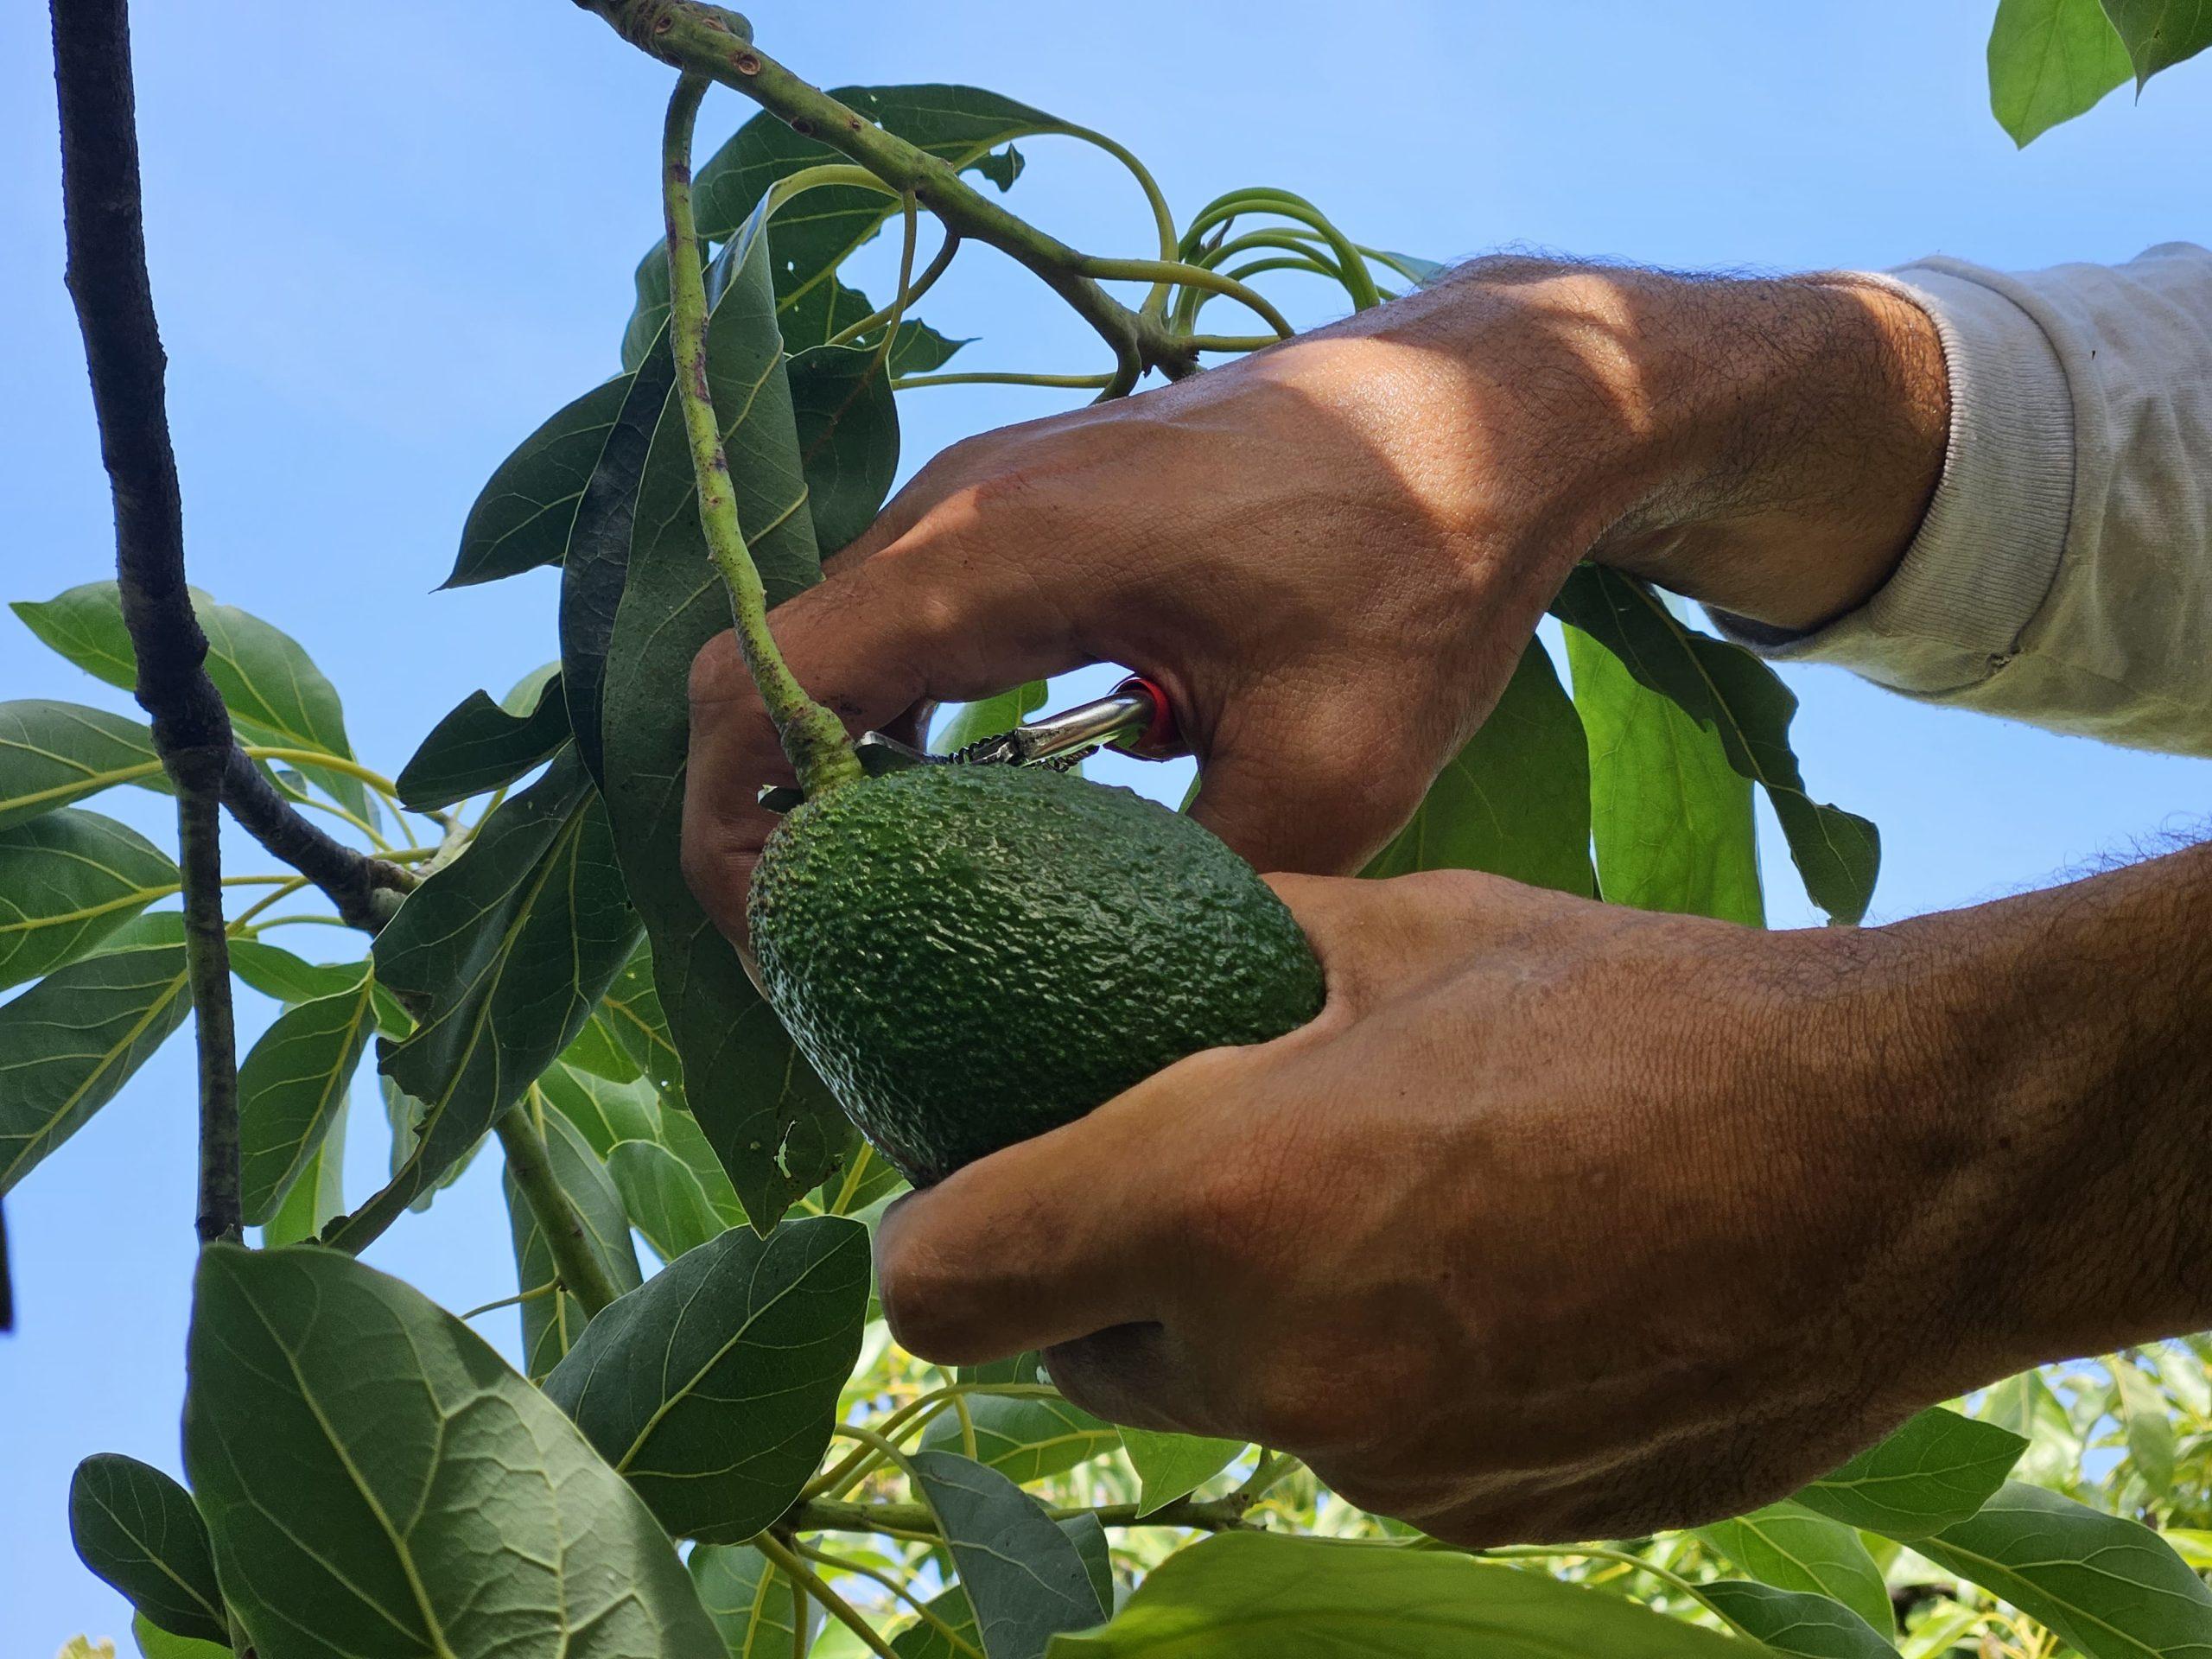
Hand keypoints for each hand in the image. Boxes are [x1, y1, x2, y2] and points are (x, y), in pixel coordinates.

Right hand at [684, 261, 1946, 944]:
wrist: (1488, 406)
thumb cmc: (1419, 563)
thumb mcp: (1329, 771)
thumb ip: (1193, 895)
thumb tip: (1103, 1002)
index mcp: (994, 558)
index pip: (757, 691)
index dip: (731, 836)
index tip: (793, 951)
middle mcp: (957, 509)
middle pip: (770, 675)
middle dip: (780, 832)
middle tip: (852, 962)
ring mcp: (990, 493)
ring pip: (838, 651)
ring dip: (847, 783)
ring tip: (914, 910)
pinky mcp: (1034, 504)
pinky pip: (910, 623)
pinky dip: (910, 729)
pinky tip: (992, 820)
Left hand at [872, 859, 2211, 1545]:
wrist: (1894, 1167)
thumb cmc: (1647, 1016)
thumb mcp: (1414, 925)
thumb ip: (1231, 946)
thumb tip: (1133, 937)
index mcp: (1229, 1198)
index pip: (945, 1282)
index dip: (936, 1234)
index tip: (973, 1184)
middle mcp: (1281, 1364)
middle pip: (1076, 1354)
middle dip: (1098, 1274)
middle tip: (1193, 1171)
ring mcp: (1380, 1467)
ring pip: (1227, 1400)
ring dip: (1250, 1322)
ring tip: (1380, 1203)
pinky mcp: (1472, 1516)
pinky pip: (1351, 1444)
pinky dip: (1366, 1374)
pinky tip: (1480, 1278)